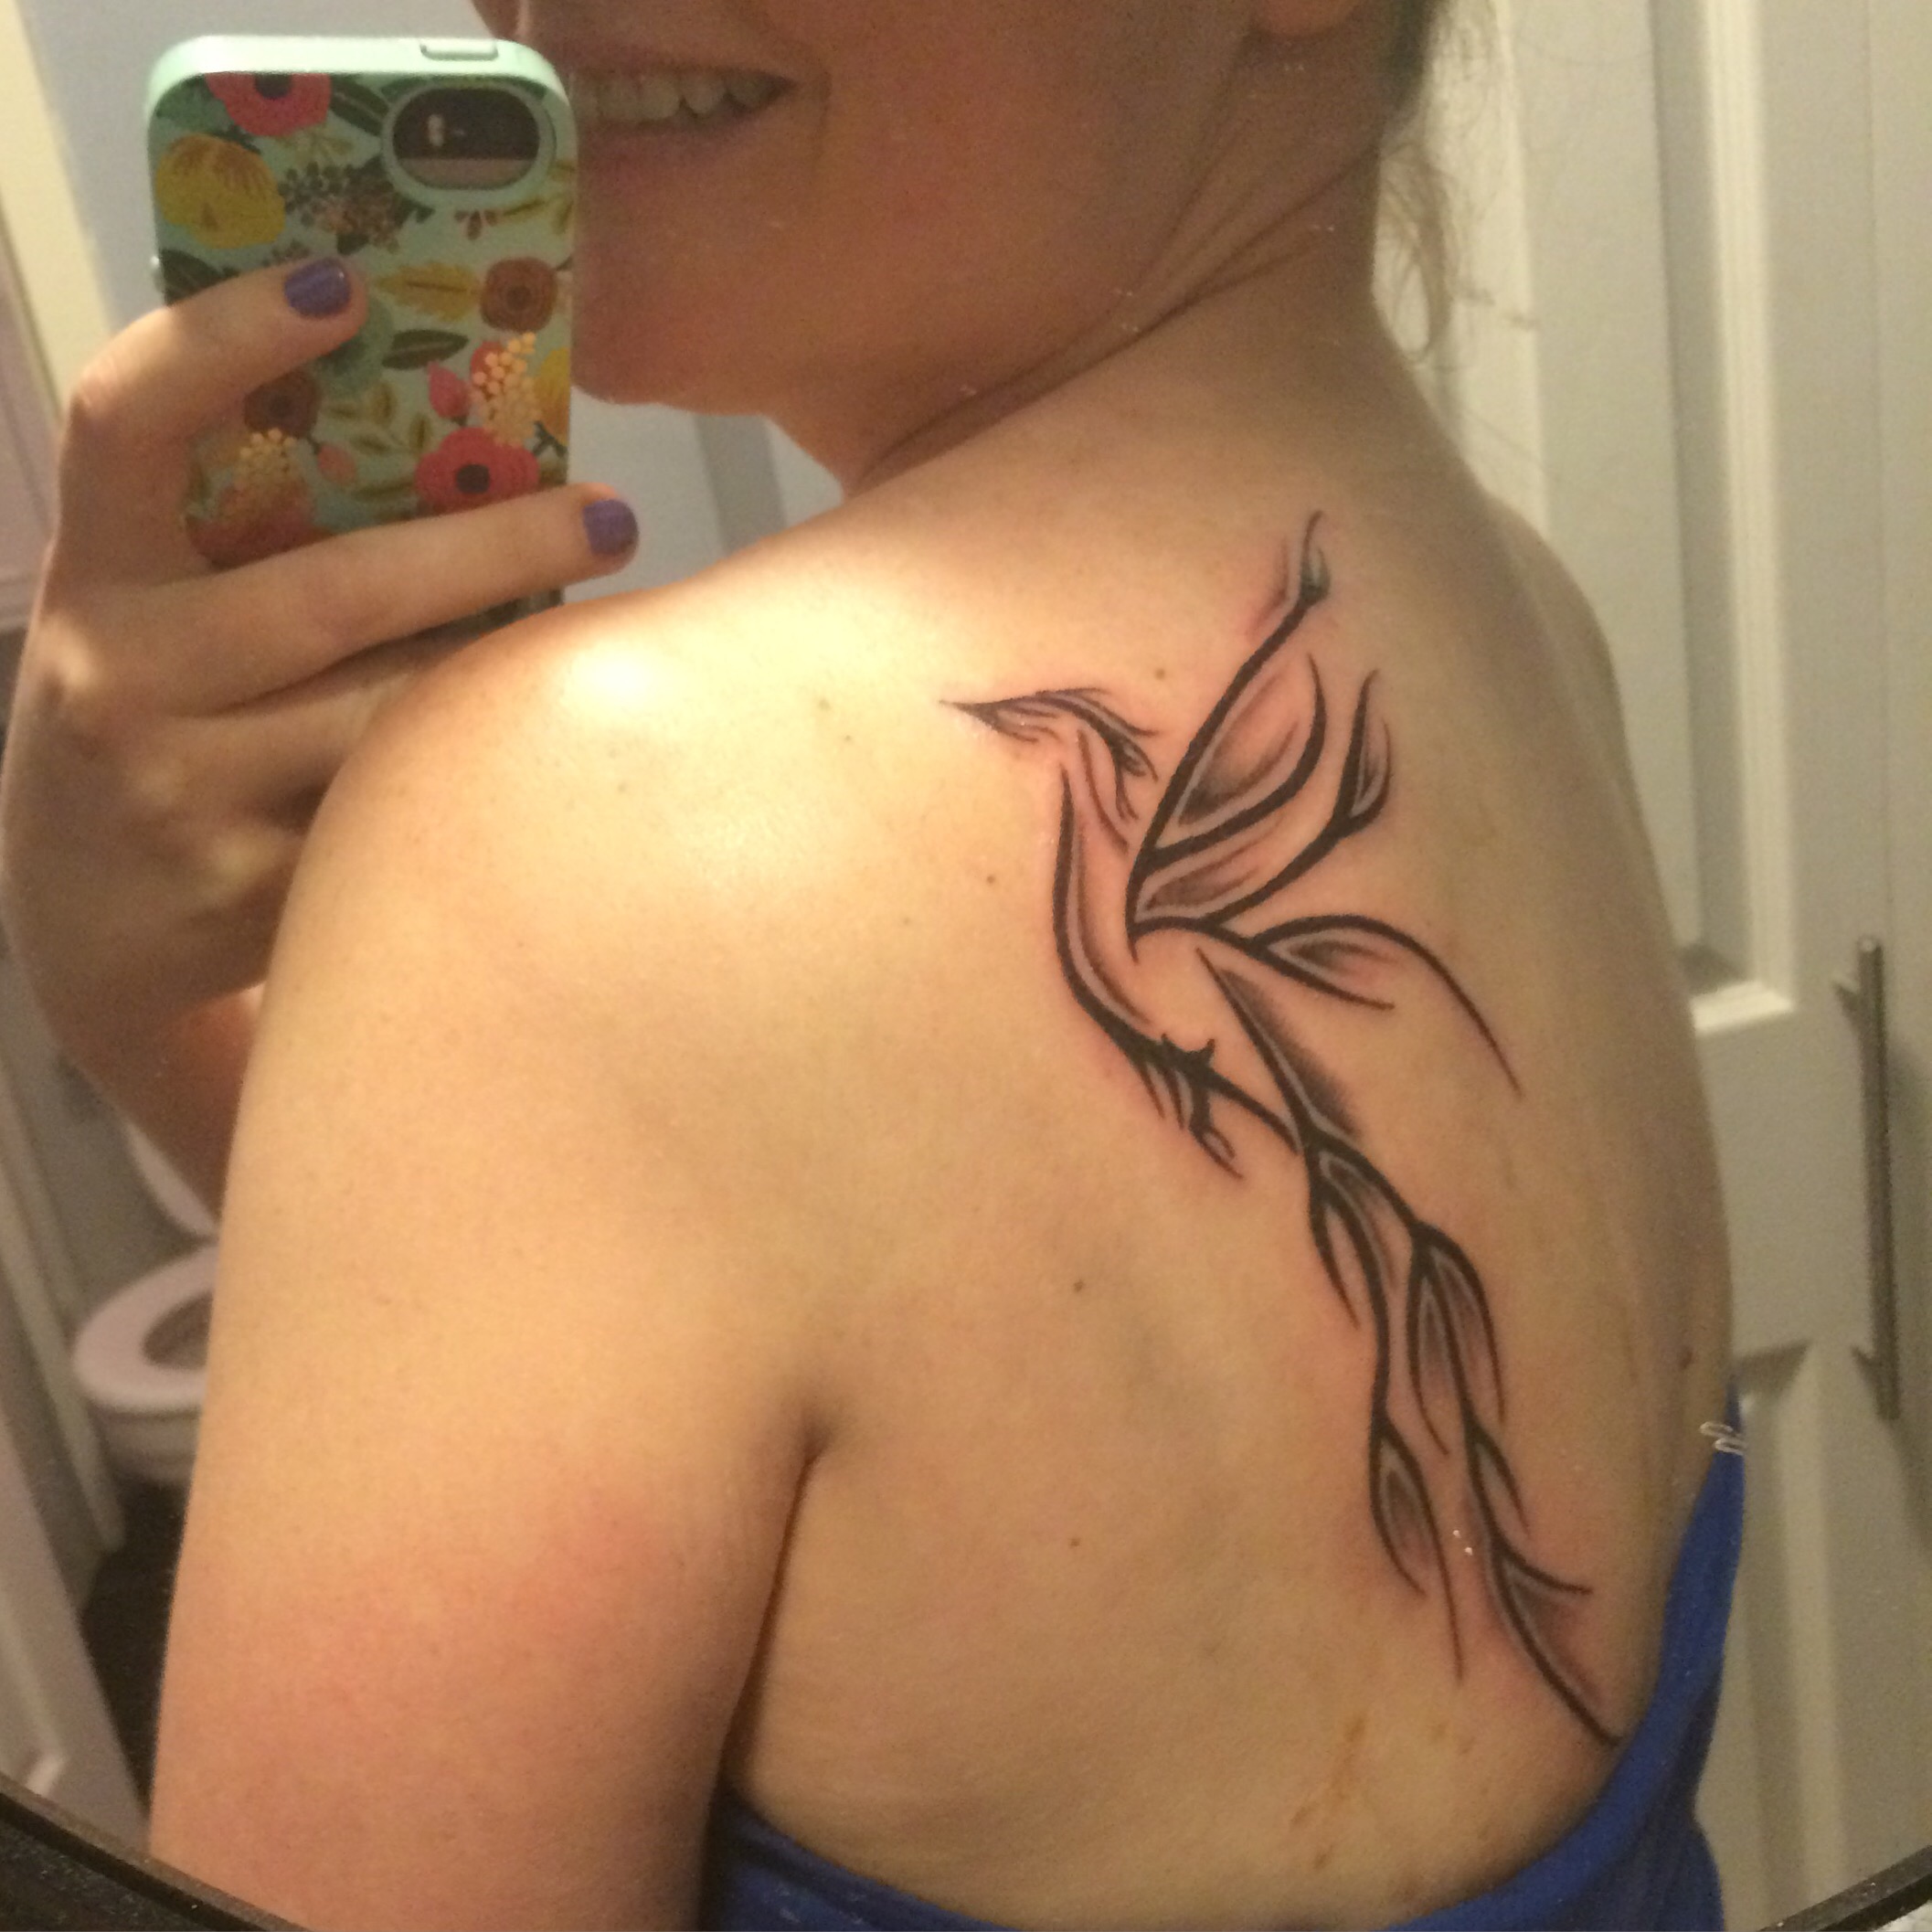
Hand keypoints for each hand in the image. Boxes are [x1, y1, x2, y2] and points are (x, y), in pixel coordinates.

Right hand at [0, 258, 637, 1191]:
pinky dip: (487, 776)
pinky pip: (407, 814)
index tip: (343, 288)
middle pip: (338, 592)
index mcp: (90, 580)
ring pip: (400, 715)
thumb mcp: (150, 625)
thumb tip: (432, 431)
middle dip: (496, 550)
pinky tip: (552, 760)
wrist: (86, 936)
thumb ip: (237, 545)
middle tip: (611, 516)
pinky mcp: (254, 895)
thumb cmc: (153, 734)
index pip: (124, 421)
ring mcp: (184, 799)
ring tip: (609, 639)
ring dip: (516, 672)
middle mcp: (118, 681)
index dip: (220, 340)